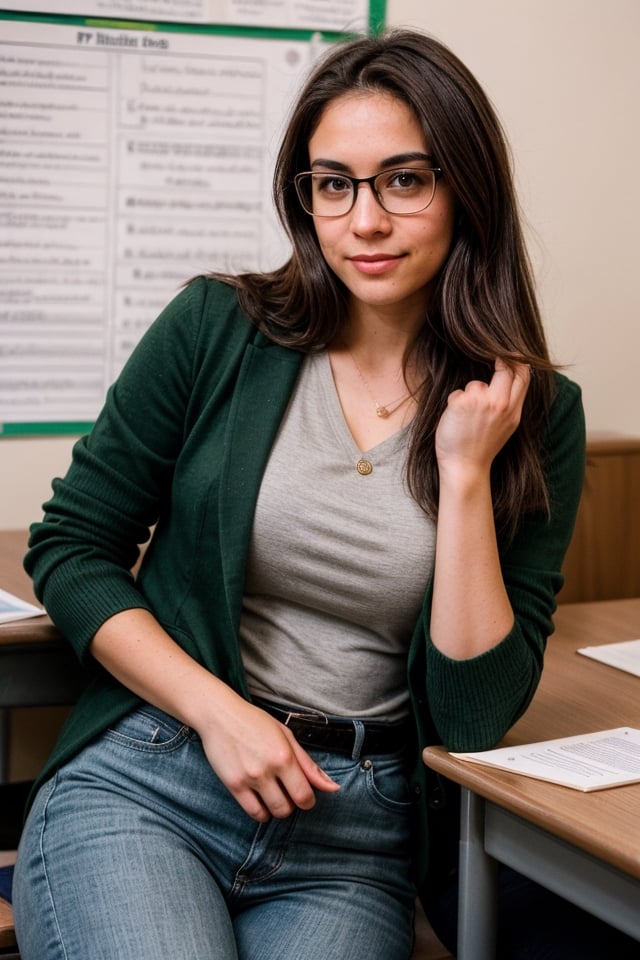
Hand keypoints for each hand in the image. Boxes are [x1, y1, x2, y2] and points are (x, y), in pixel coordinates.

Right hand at [198, 696, 339, 821]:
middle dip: (293, 804)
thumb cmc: (255, 722)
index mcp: (284, 755)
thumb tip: (332, 787)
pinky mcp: (233, 785)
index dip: (308, 800)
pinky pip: (253, 812)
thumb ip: (308, 764)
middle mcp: (268, 769)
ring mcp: (249, 778)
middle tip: (288, 792)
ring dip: (277, 809)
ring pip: (272, 813)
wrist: (220, 715)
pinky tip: (261, 799)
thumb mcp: (286, 736)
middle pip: (289, 808)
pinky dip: (261, 812)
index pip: (305, 795)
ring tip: (274, 794)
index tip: (305, 795)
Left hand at [435, 358, 529, 483]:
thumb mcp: (505, 425)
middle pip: (506, 368)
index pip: (524, 376)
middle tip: (492, 357)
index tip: (512, 352)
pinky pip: (458, 393)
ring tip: (467, 417)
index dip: (519, 360)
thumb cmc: (481, 447)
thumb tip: (510, 378)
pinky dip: (454, 403)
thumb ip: (509, 403)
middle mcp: (501, 404)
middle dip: (499, 360)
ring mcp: (482, 402)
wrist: (465, 467)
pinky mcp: (462, 402)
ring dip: (469, 395)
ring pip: (476, 383)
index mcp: (513, 412)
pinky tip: (456, 420)